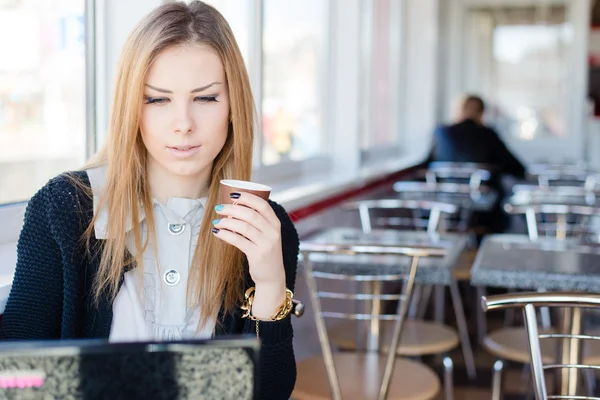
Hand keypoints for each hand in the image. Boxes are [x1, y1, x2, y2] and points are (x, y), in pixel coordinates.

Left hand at [212, 193, 286, 317]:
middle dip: (232, 208)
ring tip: (217, 221)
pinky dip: (225, 234)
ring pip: (243, 227)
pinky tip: (217, 232)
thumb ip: (258, 221)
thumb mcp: (268, 234)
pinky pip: (238, 241)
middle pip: (251, 215)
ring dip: (227, 222)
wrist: (272, 275)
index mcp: (275, 223)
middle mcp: (273, 232)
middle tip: (219, 207)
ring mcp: (266, 244)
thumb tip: (234, 206)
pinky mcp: (257, 255)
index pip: (262, 205)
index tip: (233, 194)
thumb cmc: (266, 251)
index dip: (247, 197)